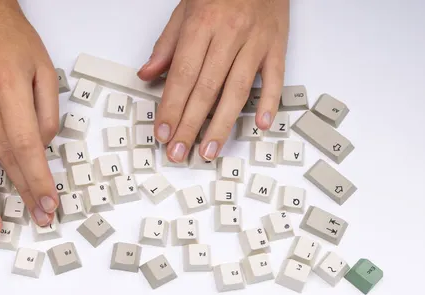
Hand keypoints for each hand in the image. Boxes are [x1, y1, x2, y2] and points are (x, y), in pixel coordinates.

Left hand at [137, 0, 288, 162]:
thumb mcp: (185, 9)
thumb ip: (167, 45)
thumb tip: (147, 75)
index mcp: (202, 26)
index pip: (183, 76)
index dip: (171, 107)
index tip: (162, 132)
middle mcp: (229, 36)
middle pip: (207, 90)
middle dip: (190, 126)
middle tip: (179, 152)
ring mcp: (256, 42)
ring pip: (237, 91)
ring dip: (221, 125)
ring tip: (209, 151)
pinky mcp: (277, 46)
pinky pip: (276, 79)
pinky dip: (269, 102)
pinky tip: (261, 124)